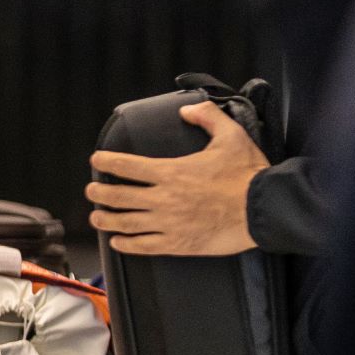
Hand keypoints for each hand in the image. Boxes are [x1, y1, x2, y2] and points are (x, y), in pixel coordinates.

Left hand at [85, 101, 267, 255]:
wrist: (264, 209)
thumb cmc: (248, 174)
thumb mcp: (230, 135)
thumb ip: (206, 117)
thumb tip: (187, 109)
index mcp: (171, 172)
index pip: (127, 166)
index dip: (107, 162)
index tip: (96, 160)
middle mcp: (164, 199)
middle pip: (120, 197)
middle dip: (99, 193)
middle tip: (91, 191)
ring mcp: (169, 223)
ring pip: (127, 223)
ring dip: (106, 220)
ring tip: (96, 217)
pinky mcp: (179, 243)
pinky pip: (145, 246)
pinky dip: (127, 244)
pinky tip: (118, 242)